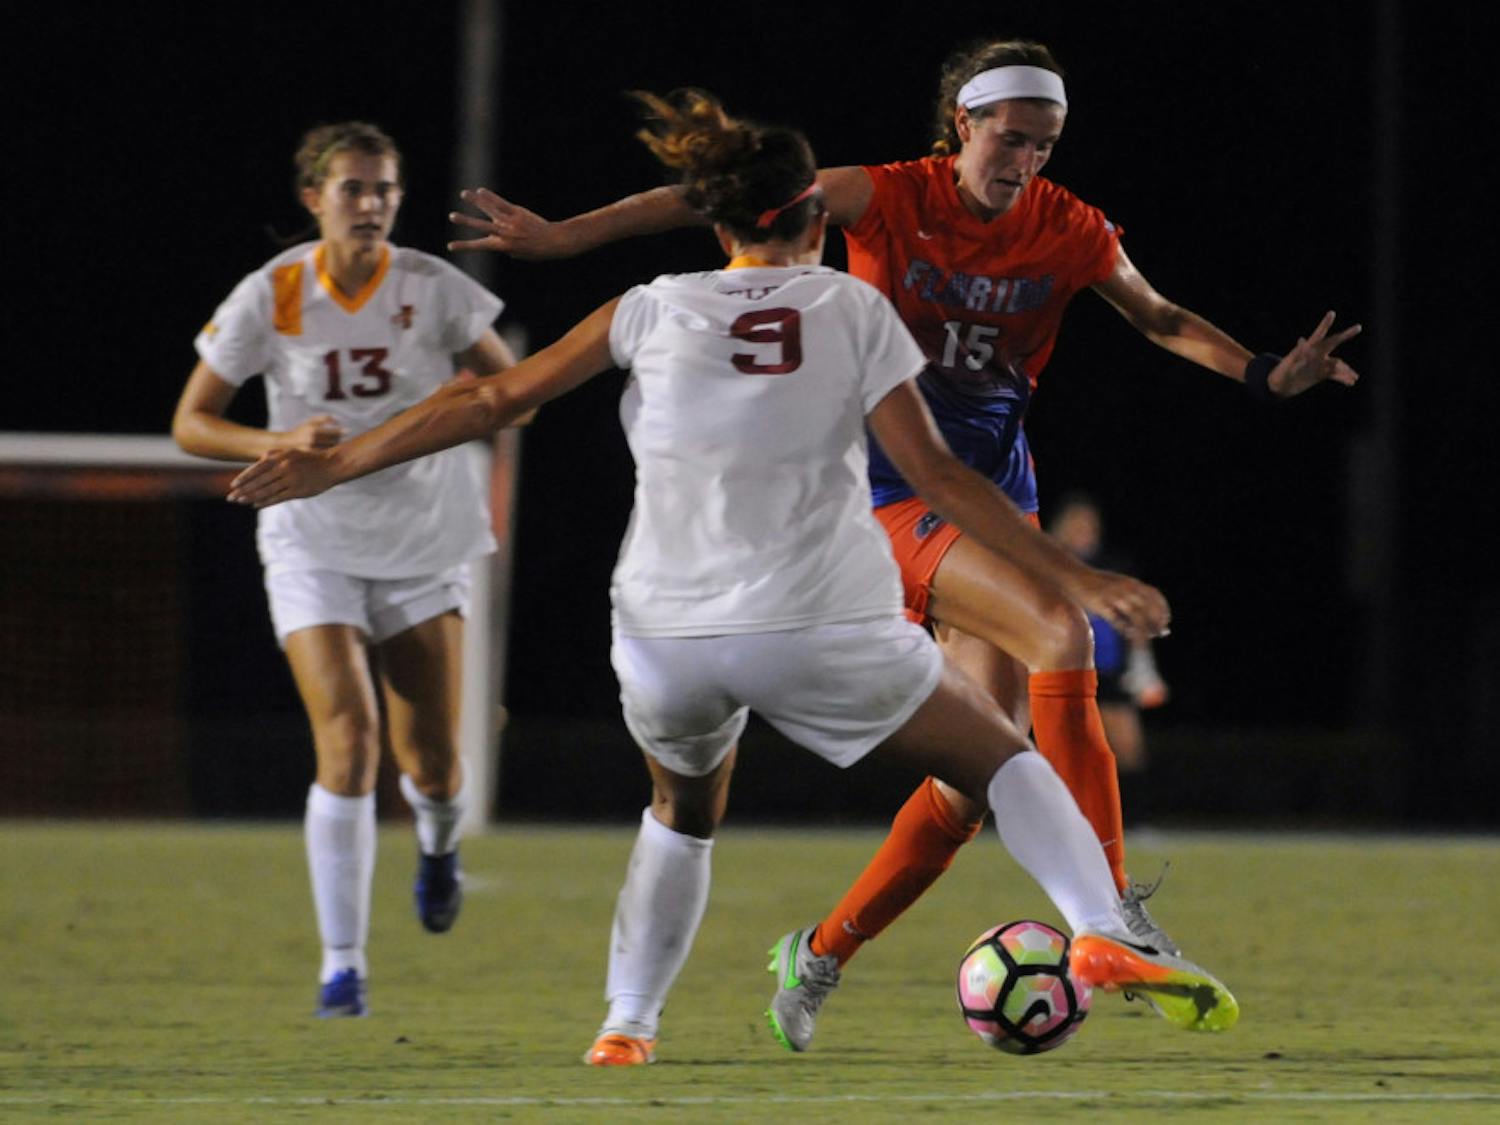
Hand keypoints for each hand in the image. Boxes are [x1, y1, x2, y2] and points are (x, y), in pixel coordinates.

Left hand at [227, 448, 338, 507]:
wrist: (332, 465)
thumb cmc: (311, 459)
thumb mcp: (292, 452)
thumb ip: (276, 455)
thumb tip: (260, 459)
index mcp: (281, 458)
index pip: (257, 469)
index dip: (244, 478)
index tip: (233, 485)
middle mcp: (284, 468)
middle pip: (259, 481)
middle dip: (243, 490)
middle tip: (230, 497)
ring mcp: (291, 480)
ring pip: (266, 491)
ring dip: (251, 497)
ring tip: (240, 502)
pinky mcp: (298, 491)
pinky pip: (278, 497)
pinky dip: (266, 502)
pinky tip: (256, 505)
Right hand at [280, 415, 343, 449]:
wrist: (287, 443)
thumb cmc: (302, 430)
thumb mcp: (311, 421)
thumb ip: (324, 418)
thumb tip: (338, 421)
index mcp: (313, 429)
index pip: (332, 431)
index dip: (341, 431)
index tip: (348, 430)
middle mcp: (312, 439)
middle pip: (333, 440)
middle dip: (338, 437)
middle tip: (342, 435)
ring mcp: (312, 448)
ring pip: (330, 447)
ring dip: (335, 443)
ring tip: (335, 440)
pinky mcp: (311, 455)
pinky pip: (325, 452)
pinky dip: (329, 448)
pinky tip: (330, 446)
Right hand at [448, 188, 572, 258]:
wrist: (553, 241)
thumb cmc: (537, 251)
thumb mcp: (519, 254)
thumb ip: (506, 247)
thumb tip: (499, 237)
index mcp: (502, 247)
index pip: (478, 246)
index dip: (464, 246)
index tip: (450, 246)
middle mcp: (504, 234)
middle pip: (480, 226)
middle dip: (465, 221)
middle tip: (451, 216)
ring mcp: (510, 222)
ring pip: (489, 210)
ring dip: (476, 201)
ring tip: (464, 194)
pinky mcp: (517, 212)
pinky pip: (501, 203)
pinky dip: (490, 197)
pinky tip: (480, 191)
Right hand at [1075, 570, 1171, 639]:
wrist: (1072, 575)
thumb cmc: (1095, 583)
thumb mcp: (1116, 583)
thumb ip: (1130, 593)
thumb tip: (1143, 609)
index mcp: (1130, 582)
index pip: (1154, 595)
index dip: (1163, 609)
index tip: (1166, 621)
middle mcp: (1124, 588)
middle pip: (1148, 606)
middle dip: (1156, 621)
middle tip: (1161, 633)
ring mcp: (1112, 595)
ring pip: (1135, 614)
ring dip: (1144, 628)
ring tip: (1147, 640)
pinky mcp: (1099, 604)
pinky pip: (1116, 619)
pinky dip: (1125, 629)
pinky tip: (1129, 635)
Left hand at [1268, 311, 1361, 396]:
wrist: (1280, 385)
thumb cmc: (1281, 373)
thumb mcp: (1288, 363)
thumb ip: (1296, 353)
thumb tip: (1302, 339)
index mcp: (1308, 348)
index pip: (1319, 334)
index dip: (1325, 323)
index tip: (1332, 313)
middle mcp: (1317, 354)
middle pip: (1334, 342)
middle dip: (1346, 335)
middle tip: (1358, 327)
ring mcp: (1320, 363)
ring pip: (1338, 363)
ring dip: (1347, 369)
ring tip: (1354, 377)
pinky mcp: (1321, 374)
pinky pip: (1336, 375)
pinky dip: (1343, 378)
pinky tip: (1351, 383)